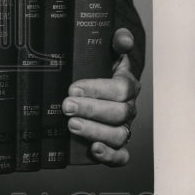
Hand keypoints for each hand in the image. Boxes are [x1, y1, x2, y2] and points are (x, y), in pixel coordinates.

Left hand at [62, 28, 139, 165]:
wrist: (101, 85)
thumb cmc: (102, 70)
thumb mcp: (107, 52)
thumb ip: (115, 42)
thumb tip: (122, 38)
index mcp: (127, 85)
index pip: (121, 89)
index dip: (98, 89)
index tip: (73, 87)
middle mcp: (128, 109)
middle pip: (119, 113)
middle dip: (91, 110)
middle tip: (66, 105)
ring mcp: (123, 128)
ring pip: (118, 135)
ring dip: (95, 131)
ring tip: (72, 125)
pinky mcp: (116, 145)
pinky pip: (120, 156)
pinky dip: (109, 156)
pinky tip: (93, 150)